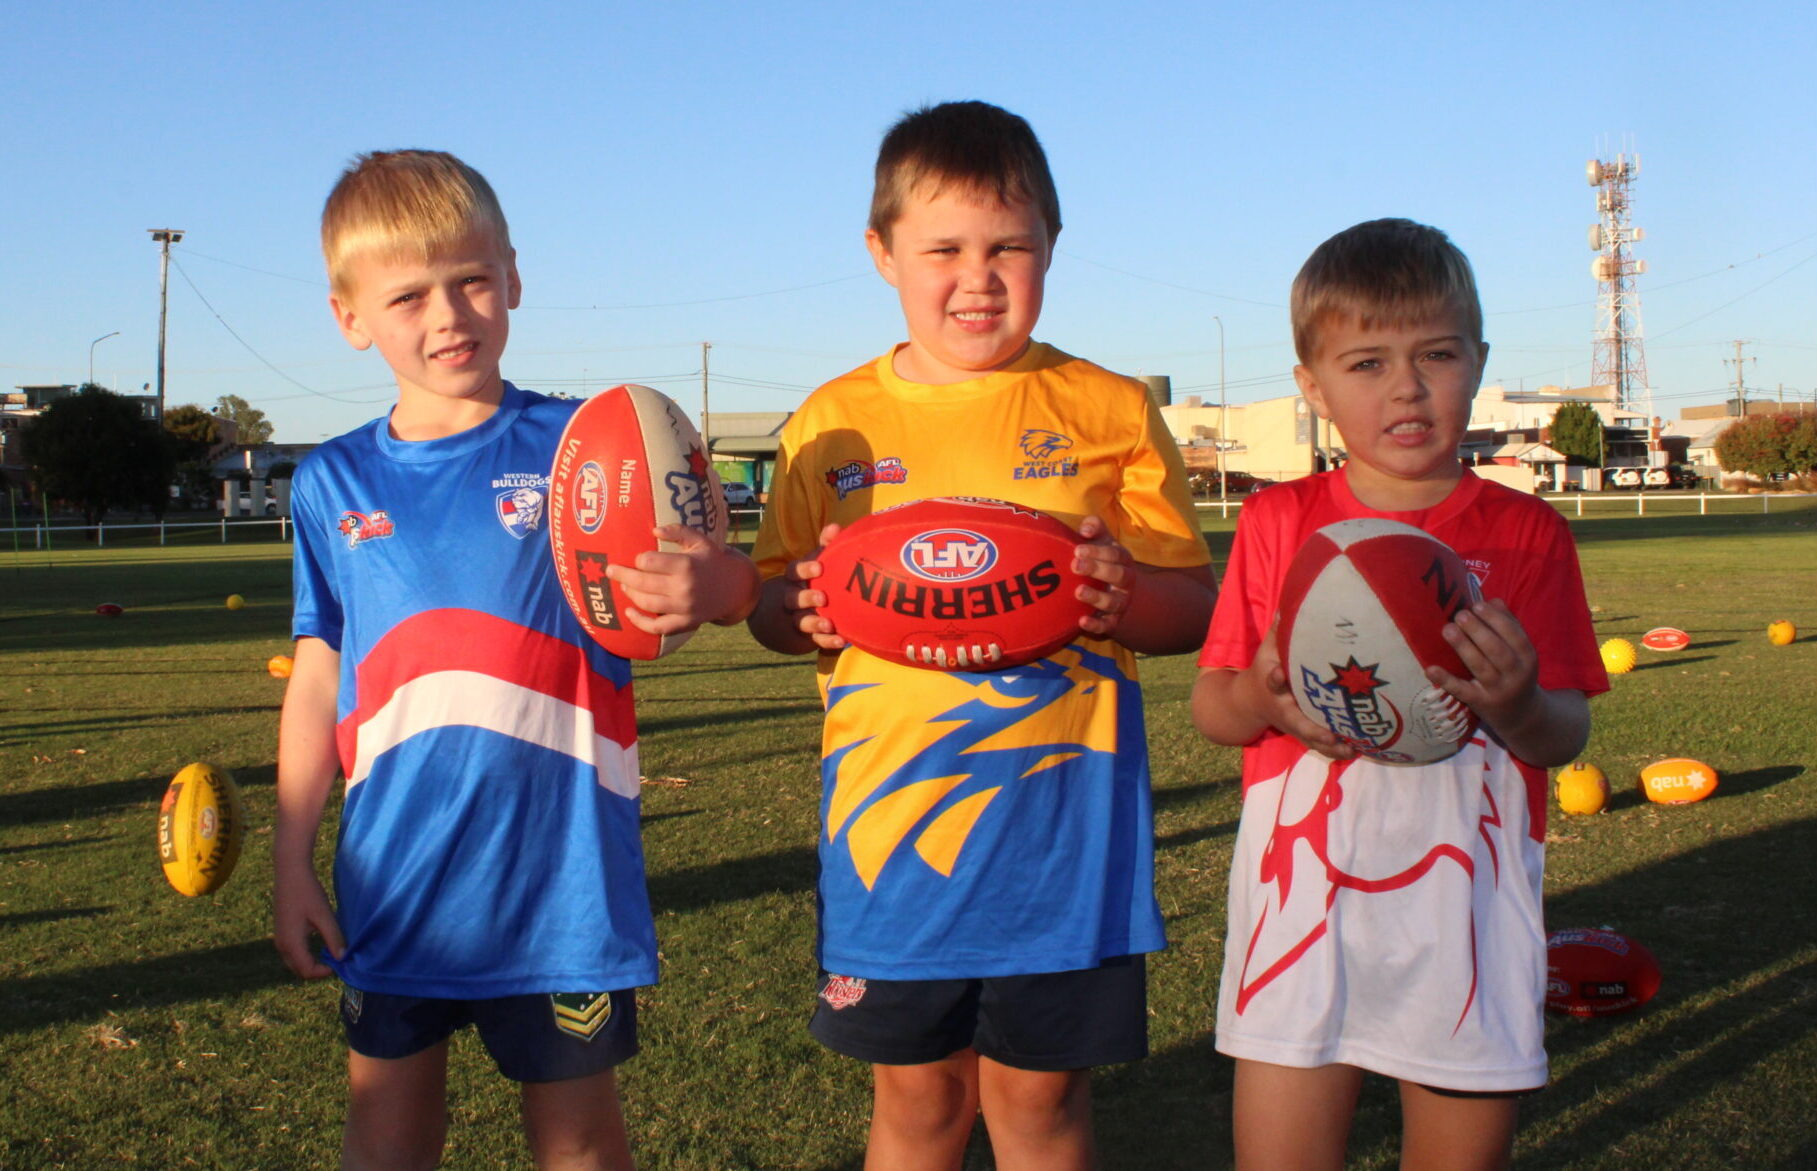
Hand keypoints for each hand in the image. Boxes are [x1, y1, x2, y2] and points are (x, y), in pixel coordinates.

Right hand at [273, 866, 343, 980]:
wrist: (290, 874)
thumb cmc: (308, 893)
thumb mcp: (325, 916)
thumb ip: (334, 938)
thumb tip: (342, 958)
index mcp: (291, 943)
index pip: (306, 971)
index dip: (324, 972)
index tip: (340, 963)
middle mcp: (281, 945)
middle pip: (299, 970)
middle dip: (318, 970)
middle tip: (337, 960)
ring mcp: (279, 939)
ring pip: (295, 962)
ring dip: (312, 962)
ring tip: (331, 952)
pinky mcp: (281, 932)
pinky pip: (293, 952)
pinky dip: (306, 954)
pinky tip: (321, 943)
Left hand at [607, 525, 758, 631]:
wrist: (735, 587)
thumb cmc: (712, 560)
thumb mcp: (700, 540)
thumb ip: (678, 531)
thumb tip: (654, 530)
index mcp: (686, 565)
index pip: (648, 562)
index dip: (639, 559)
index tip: (639, 558)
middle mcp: (684, 588)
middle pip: (642, 583)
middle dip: (622, 575)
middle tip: (610, 570)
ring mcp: (684, 608)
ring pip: (647, 603)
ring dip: (630, 594)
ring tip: (623, 586)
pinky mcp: (686, 623)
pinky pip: (658, 627)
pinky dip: (640, 622)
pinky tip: (629, 612)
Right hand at [784, 522, 846, 651]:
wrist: (813, 605)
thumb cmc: (821, 576)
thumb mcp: (823, 559)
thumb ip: (828, 544)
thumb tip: (834, 527)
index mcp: (797, 578)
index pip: (793, 571)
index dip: (804, 569)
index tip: (820, 568)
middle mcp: (794, 597)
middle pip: (792, 599)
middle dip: (806, 598)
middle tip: (823, 597)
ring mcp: (800, 617)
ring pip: (800, 621)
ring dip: (813, 622)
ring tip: (829, 623)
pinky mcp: (810, 634)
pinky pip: (815, 640)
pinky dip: (827, 641)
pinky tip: (841, 640)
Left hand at [1071, 515, 1136, 637]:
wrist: (1118, 590)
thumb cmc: (1102, 558)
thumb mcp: (1102, 540)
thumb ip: (1094, 527)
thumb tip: (1085, 529)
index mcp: (1123, 560)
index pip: (1115, 554)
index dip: (1098, 552)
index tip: (1077, 549)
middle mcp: (1125, 581)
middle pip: (1118, 575)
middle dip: (1097, 569)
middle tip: (1075, 565)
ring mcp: (1121, 602)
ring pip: (1114, 602)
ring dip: (1096, 597)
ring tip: (1077, 592)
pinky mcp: (1113, 621)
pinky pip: (1107, 626)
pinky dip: (1096, 625)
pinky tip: (1082, 621)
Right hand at [1243, 620, 1354, 759]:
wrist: (1247, 703)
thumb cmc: (1262, 670)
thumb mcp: (1266, 650)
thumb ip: (1279, 630)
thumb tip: (1290, 602)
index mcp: (1272, 685)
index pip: (1272, 680)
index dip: (1275, 677)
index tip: (1278, 673)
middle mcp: (1283, 709)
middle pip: (1297, 722)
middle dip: (1314, 730)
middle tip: (1332, 735)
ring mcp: (1293, 725)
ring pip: (1311, 740)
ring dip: (1330, 747)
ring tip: (1353, 748)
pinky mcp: (1302, 734)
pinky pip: (1319, 745)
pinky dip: (1335, 750)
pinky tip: (1358, 748)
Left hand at [1427, 598, 1539, 729]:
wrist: (1522, 715)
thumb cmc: (1516, 674)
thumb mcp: (1521, 652)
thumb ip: (1509, 626)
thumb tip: (1493, 600)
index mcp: (1527, 657)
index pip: (1514, 634)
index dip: (1495, 619)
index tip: (1477, 605)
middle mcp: (1515, 674)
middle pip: (1497, 650)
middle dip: (1478, 630)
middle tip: (1460, 614)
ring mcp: (1498, 690)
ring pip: (1481, 667)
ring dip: (1463, 647)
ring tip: (1447, 629)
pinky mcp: (1480, 703)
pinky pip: (1462, 691)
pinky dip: (1446, 680)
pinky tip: (1430, 669)